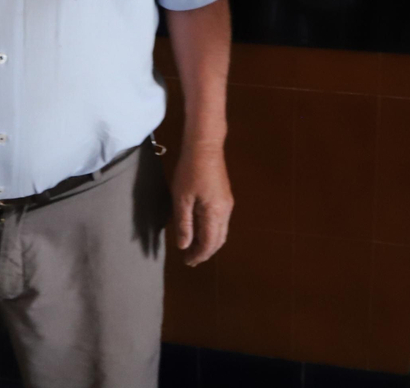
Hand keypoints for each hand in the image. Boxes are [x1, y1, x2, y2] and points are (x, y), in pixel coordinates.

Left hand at [170, 144, 232, 265]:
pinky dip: (211, 231)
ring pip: (221, 231)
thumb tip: (184, 246)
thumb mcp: (181, 198)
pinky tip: (200, 229)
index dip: (199, 255)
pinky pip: (221, 222)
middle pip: (219, 240)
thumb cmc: (190, 171)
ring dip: (209, 242)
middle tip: (190, 260)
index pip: (209, 243)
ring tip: (193, 247)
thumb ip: (183, 224)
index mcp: (215, 213)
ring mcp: (227, 203)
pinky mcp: (225, 196)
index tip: (187, 262)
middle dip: (205, 252)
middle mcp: (225, 211)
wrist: (205, 146)